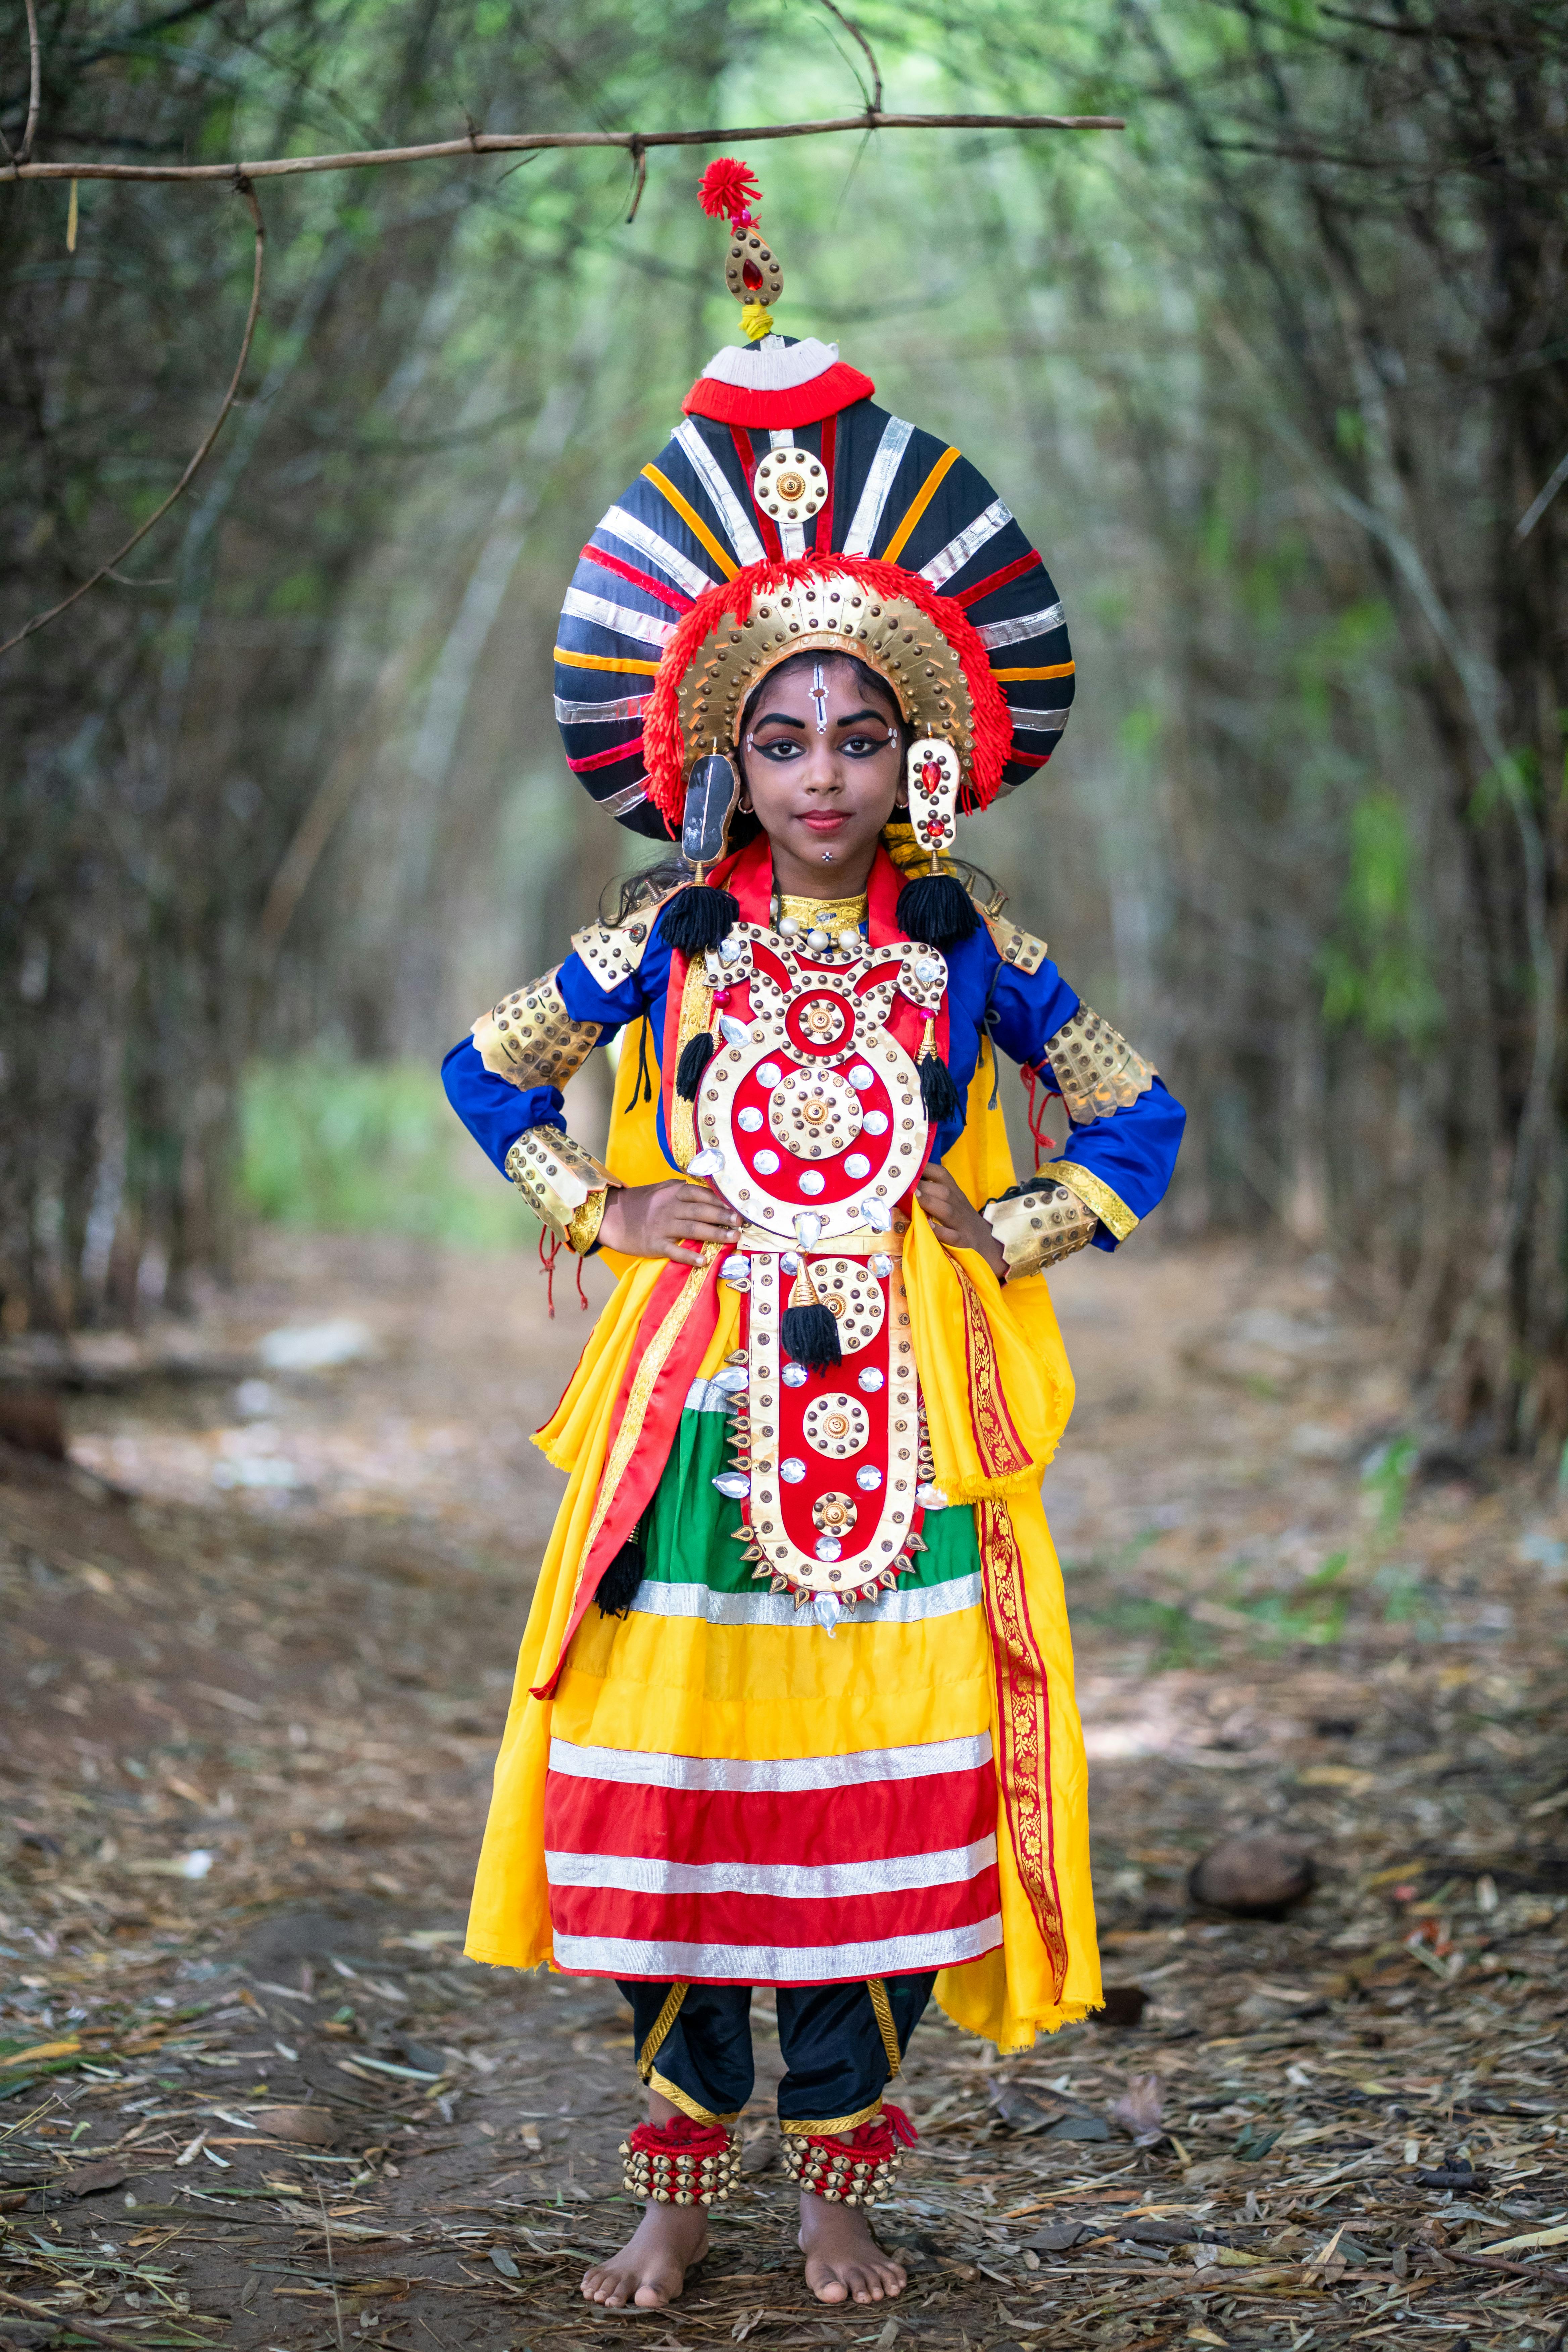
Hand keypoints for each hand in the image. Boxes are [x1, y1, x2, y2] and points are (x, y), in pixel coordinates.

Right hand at [596, 1179, 741, 1267]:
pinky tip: (704, 1260)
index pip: (701, 1194)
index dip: (720, 1200)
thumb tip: (707, 1191)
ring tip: (733, 1239)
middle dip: (723, 1217)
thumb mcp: (660, 1189)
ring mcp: (662, 1227)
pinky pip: (675, 1251)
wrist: (611, 1217)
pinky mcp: (654, 1244)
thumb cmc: (640, 1203)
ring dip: (715, 1234)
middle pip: (701, 1211)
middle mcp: (669, 1208)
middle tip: (741, 1223)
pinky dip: (689, 1256)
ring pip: (693, 1230)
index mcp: (672, 1193)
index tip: (737, 1207)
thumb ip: (682, 1189)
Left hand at [916, 1166, 1006, 1280]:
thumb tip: (909, 1183)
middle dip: (925, 1186)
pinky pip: (952, 1236)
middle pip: (945, 1192)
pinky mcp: (965, 1243)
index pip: (943, 1176)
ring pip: (948, 1211)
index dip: (927, 1168)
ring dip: (931, 1203)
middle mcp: (960, 1207)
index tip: (909, 1163)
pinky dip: (940, 1231)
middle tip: (905, 1183)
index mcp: (956, 1196)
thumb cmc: (964, 1224)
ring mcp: (963, 1225)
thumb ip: (937, 1194)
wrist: (989, 1248)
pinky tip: (928, 1227)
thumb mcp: (955, 1205)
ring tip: (915, 1197)